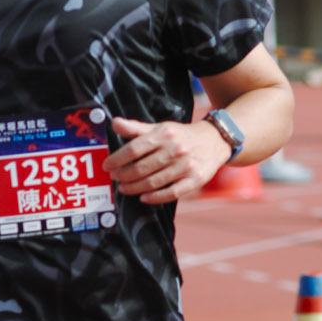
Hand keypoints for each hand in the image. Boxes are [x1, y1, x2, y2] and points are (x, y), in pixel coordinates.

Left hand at [106, 116, 231, 203]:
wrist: (214, 141)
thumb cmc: (181, 136)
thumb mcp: (160, 127)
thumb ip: (136, 128)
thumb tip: (114, 123)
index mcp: (164, 134)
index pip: (135, 148)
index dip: (117, 158)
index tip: (107, 165)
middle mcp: (175, 149)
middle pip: (142, 167)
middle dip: (124, 175)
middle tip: (114, 178)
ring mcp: (186, 166)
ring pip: (154, 182)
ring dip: (134, 188)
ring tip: (123, 188)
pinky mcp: (195, 180)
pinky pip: (171, 193)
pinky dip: (155, 197)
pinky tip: (143, 197)